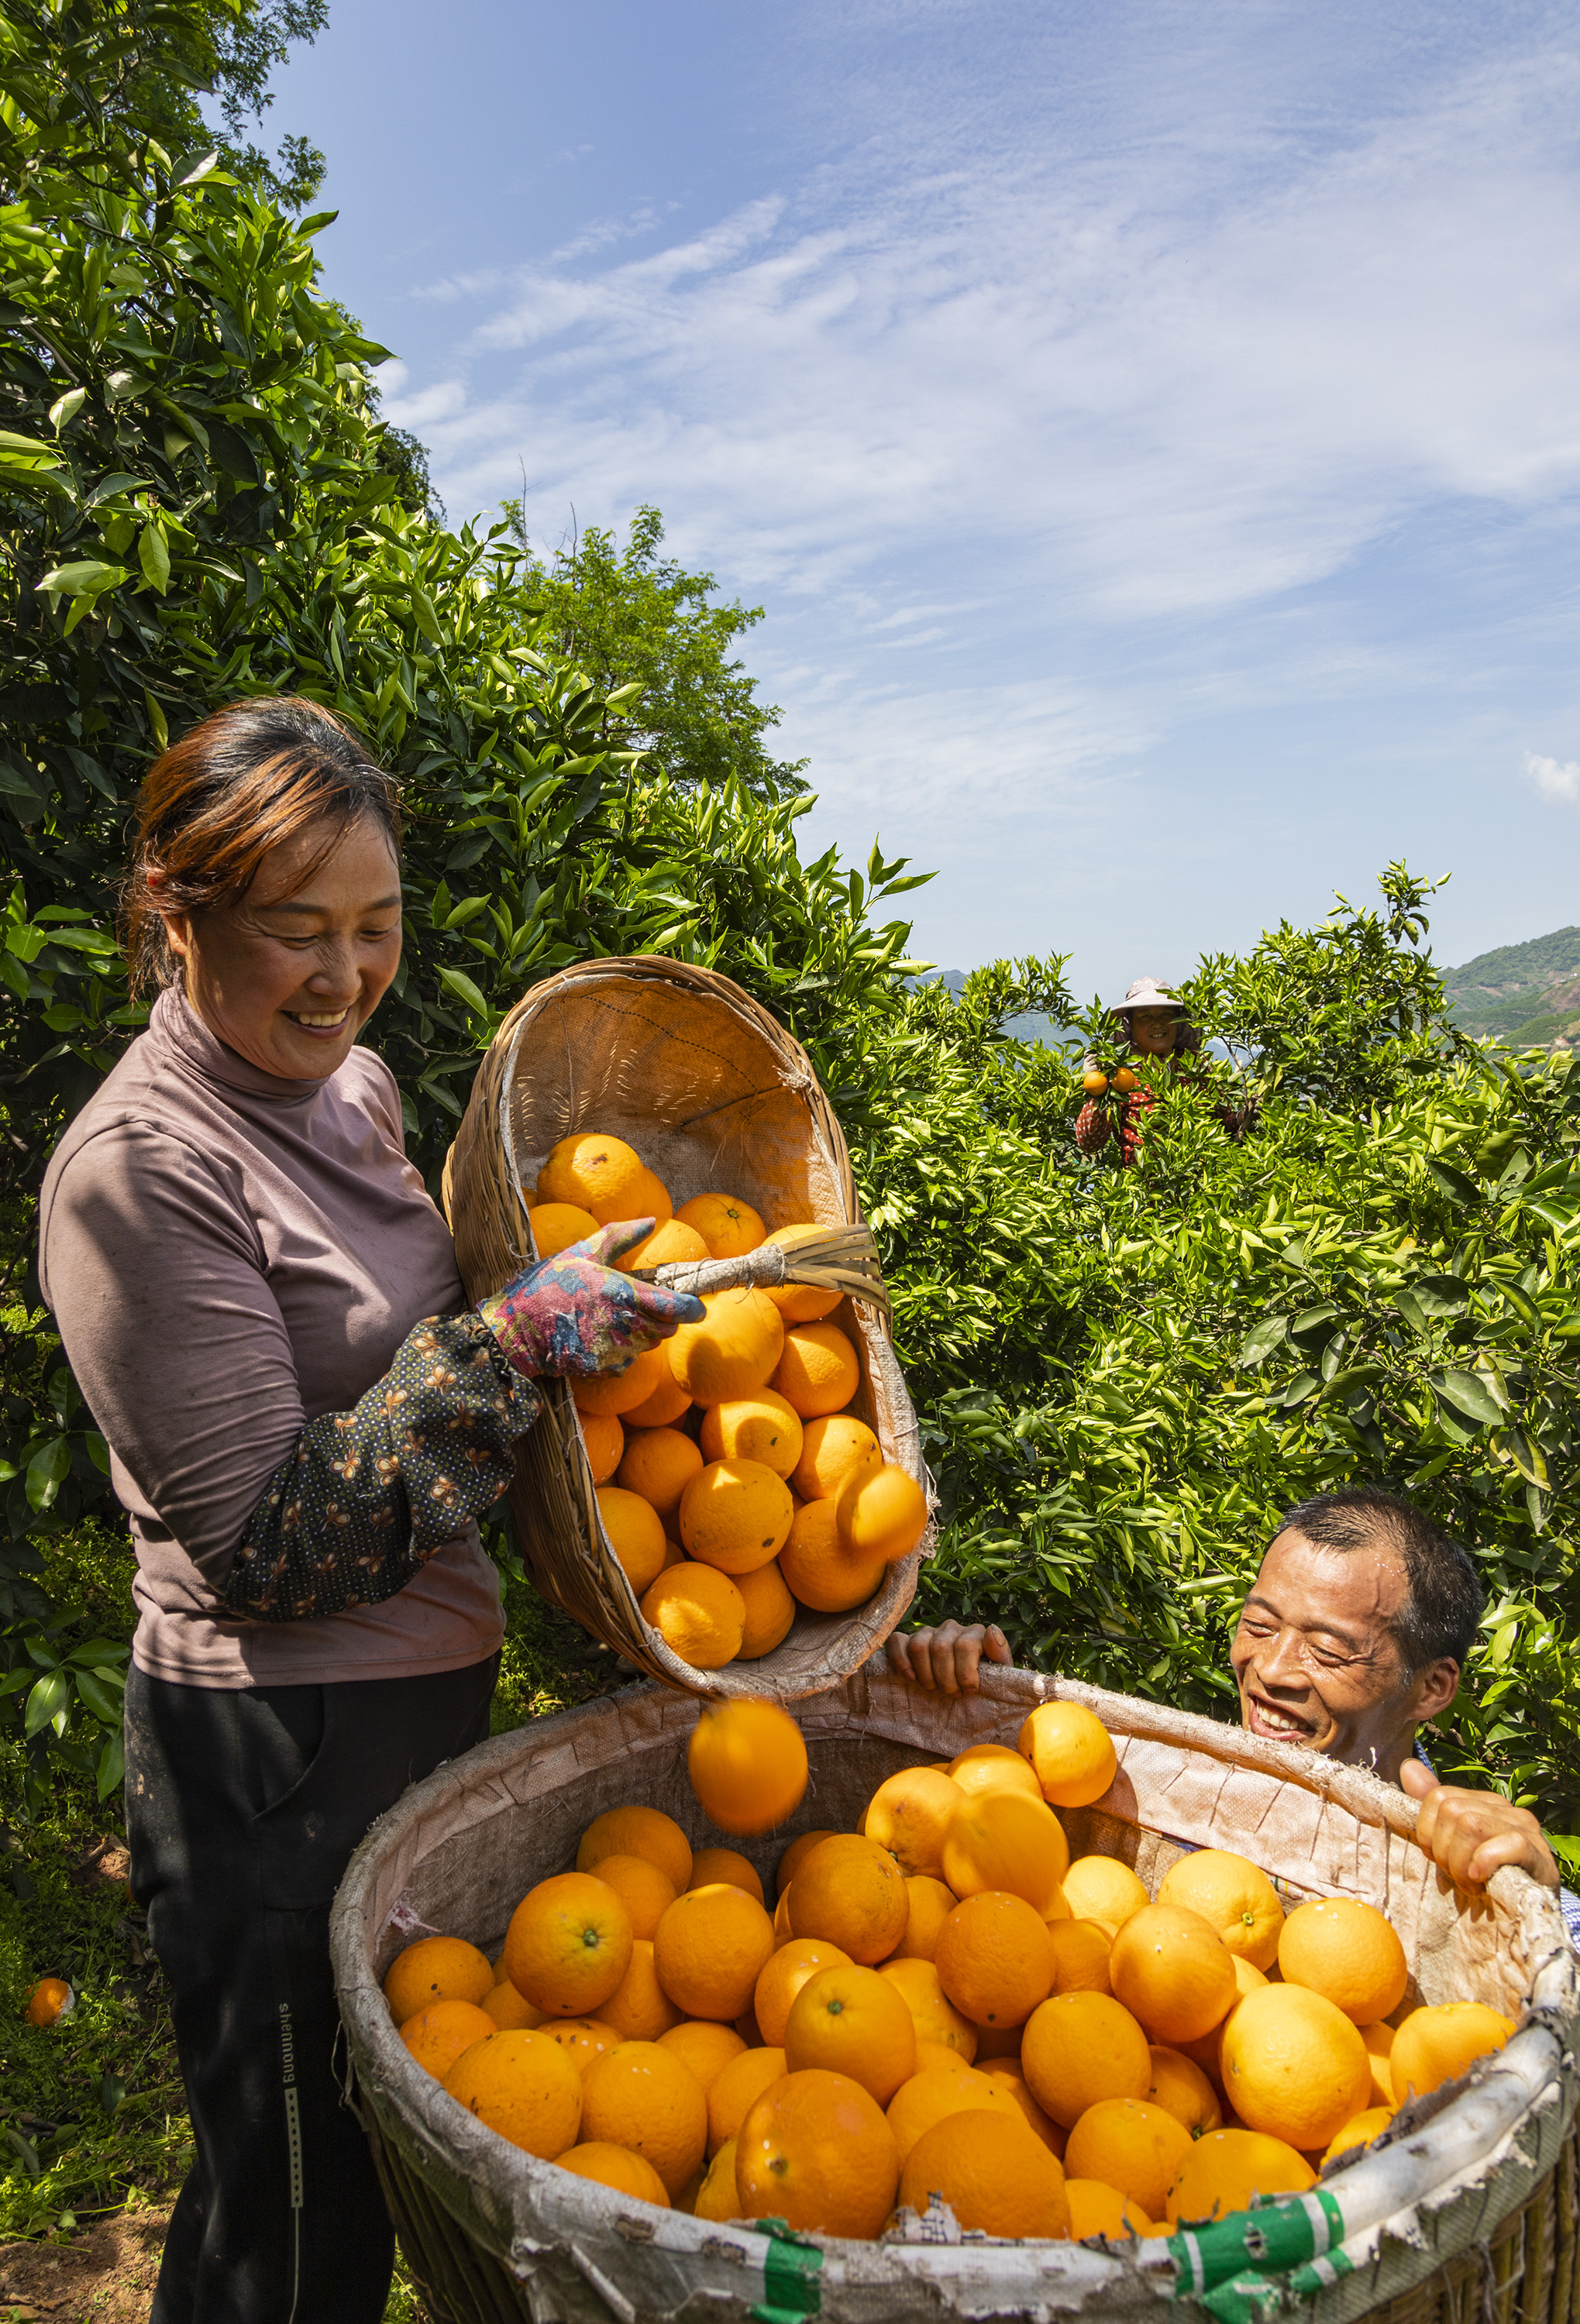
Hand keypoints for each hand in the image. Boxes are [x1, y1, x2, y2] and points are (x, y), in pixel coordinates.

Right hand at [479, 1220, 704, 1379]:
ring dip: (641, 1334)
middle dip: (663, 1319)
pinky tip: (598, 1337)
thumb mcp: (582, 1253)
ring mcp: (615, 1350)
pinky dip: (621, 1352)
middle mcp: (625, 1325)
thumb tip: (651, 1221)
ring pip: (648, 1345)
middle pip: (667, 1329)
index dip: (693, 1308)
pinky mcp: (603, 1368)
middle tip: (640, 1306)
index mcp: (625, 1294)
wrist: (514, 1330)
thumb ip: (620, 1237)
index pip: (678, 1309)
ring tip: (613, 1319)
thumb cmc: (548, 1285)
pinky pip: (627, 1361)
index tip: (695, 1306)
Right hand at [887, 1619, 1011, 1695]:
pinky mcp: (909, 1639)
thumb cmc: (985, 1683)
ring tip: (935, 1689)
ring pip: (919, 1646)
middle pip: (941, 1648)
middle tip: (952, 1695)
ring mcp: (929, 1631)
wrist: (965, 1691)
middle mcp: (952, 1628)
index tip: (969, 1690)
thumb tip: (992, 1630)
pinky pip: (897, 1641)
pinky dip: (901, 1660)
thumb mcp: (1001, 1673)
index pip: (965, 1645)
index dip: (965, 1672)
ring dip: (926, 1675)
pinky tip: (911, 1678)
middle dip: (945, 1679)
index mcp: (975, 1633)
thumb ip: (1000, 1653)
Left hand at [1399, 1757, 1559, 1890]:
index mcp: (1483, 1802)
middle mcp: (1506, 1808)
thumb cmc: (1484, 1879)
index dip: (1428, 1832)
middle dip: (1445, 1852)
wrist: (1523, 1918)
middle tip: (1458, 1876)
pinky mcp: (1539, 1853)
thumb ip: (1431, 1807)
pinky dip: (1486, 1863)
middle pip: (1452, 1810)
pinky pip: (1507, 1844)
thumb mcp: (1451, 1845)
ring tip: (1472, 1884)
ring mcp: (1525, 1828)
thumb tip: (1409, 1766)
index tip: (1438, 1860)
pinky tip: (1483, 1881)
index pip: (1438, 1797)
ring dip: (1463, 1864)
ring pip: (1471, 1824)